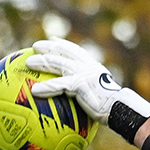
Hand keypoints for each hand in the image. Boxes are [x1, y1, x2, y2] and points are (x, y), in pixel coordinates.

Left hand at [25, 39, 149, 125]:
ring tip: (28, 63)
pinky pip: (59, 85)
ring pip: (58, 64)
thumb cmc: (113, 109)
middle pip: (64, 52)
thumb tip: (80, 104)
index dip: (63, 44)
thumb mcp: (100, 97)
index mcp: (93, 67)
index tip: (52, 40)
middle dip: (48, 47)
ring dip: (42, 62)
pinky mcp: (80, 85)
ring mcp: (84, 74)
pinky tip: (34, 91)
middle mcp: (88, 66)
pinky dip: (46, 88)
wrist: (121, 110)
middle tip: (35, 46)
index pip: (76, 50)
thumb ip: (88, 94)